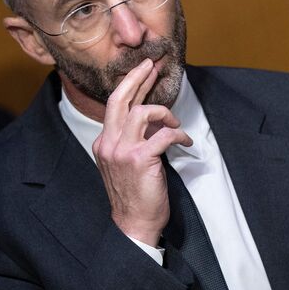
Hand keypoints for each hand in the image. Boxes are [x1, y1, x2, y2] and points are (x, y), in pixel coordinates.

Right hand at [92, 59, 192, 246]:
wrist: (133, 224)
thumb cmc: (134, 195)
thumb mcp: (124, 164)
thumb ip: (132, 140)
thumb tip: (153, 121)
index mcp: (103, 143)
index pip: (115, 105)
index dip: (131, 86)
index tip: (143, 72)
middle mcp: (108, 143)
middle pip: (119, 99)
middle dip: (137, 78)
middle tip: (151, 64)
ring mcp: (122, 151)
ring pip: (140, 112)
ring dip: (163, 112)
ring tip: (174, 122)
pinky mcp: (140, 160)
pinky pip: (163, 135)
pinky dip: (178, 134)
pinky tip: (185, 140)